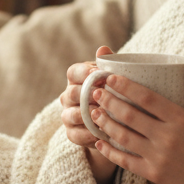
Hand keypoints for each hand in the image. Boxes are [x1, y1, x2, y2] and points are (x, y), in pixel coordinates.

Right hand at [60, 45, 119, 183]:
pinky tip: (104, 133)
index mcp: (77, 79)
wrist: (115, 124)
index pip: (73, 72)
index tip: (97, 73)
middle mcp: (68, 96)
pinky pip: (77, 135)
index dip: (83, 72)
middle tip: (102, 96)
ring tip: (104, 116)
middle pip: (71, 93)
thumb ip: (109, 65)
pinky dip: (90, 134)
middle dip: (86, 95)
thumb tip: (103, 49)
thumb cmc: (115, 94)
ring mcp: (68, 115)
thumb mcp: (114, 80)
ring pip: (72, 114)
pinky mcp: (72, 134)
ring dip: (88, 115)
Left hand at [86, 64, 183, 183]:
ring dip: (105, 124)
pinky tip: (98, 141)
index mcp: (182, 120)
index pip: (148, 98)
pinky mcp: (152, 173)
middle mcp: (168, 138)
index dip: (126, 87)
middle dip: (109, 102)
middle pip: (131, 116)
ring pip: (124, 137)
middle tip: (95, 93)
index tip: (111, 78)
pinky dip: (109, 151)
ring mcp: (159, 157)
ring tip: (94, 113)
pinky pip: (125, 161)